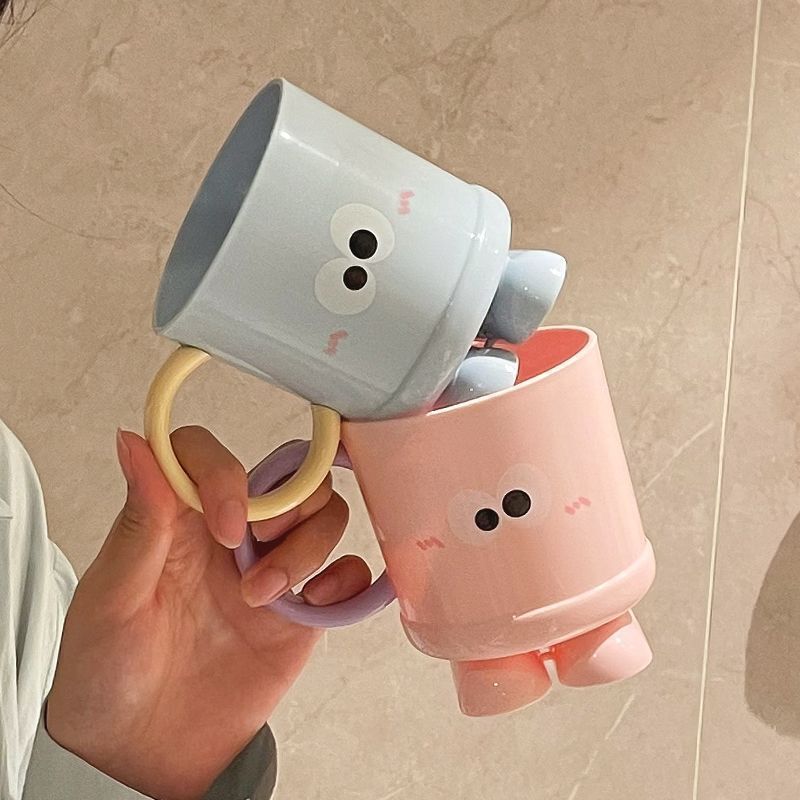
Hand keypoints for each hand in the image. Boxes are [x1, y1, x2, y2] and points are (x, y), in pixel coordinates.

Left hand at [46, 427, 369, 799]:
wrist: (145, 752)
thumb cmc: (109, 673)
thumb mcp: (112, 599)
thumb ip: (139, 523)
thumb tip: (132, 440)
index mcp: (177, 520)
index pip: (208, 454)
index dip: (225, 473)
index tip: (225, 524)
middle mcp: (230, 535)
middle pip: (287, 475)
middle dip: (286, 506)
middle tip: (258, 547)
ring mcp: (270, 569)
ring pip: (324, 515)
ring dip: (308, 548)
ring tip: (265, 597)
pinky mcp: (300, 610)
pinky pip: (347, 573)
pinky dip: (346, 580)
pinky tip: (313, 603)